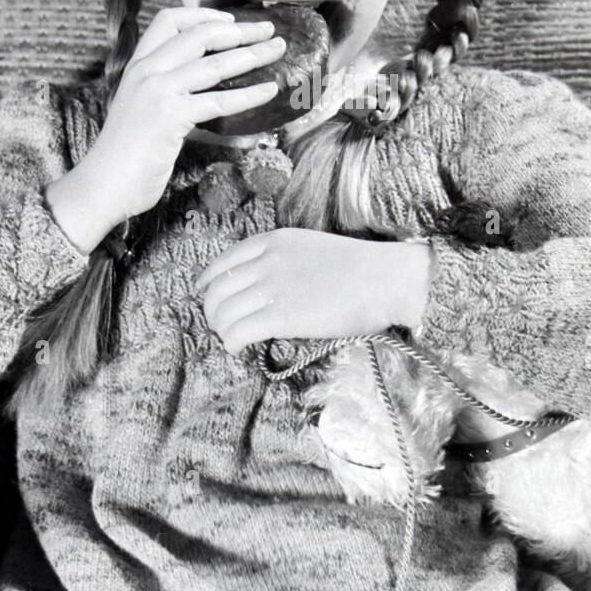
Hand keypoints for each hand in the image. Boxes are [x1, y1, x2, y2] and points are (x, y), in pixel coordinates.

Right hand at [59, 6, 288, 233]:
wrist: (103, 185)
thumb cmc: (125, 154)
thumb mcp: (142, 110)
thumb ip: (168, 92)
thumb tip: (210, 90)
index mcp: (137, 64)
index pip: (170, 20)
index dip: (204, 15)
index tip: (232, 21)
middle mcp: (145, 70)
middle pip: (200, 34)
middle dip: (240, 30)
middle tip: (269, 29)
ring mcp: (157, 91)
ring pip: (214, 63)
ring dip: (253, 54)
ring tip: (278, 50)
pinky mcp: (170, 116)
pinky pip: (219, 100)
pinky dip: (249, 94)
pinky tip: (270, 92)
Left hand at [196, 228, 433, 354]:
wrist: (385, 279)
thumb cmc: (360, 268)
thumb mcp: (312, 248)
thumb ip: (284, 260)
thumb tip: (268, 285)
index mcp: (274, 241)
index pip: (224, 261)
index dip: (208, 282)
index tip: (205, 294)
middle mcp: (266, 261)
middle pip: (217, 289)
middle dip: (212, 311)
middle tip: (221, 325)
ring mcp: (272, 288)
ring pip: (223, 312)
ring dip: (221, 330)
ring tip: (231, 339)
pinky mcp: (281, 316)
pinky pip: (239, 332)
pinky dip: (231, 343)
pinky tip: (237, 349)